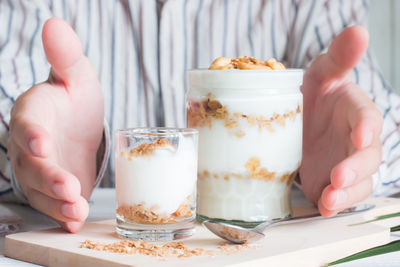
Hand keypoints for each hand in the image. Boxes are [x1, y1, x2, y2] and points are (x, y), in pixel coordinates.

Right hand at [7, 18, 103, 231]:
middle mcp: (32, 146)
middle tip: (69, 188)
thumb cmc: (75, 100)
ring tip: (77, 209)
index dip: (32, 135)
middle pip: (32, 165)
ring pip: (42, 191)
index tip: (41, 143)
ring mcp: (42, 171)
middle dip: (49, 177)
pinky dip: (65, 214)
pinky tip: (77, 220)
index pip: (27, 124)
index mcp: (35, 114)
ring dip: (59, 202)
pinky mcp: (55, 190)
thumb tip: (55, 22)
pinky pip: (55, 205)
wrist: (78, 128)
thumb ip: (67, 57)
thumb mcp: (77, 77)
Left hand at [300, 26, 382, 216]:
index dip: (366, 127)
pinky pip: (340, 196)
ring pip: (358, 182)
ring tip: (329, 200)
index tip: (361, 135)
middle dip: (355, 168)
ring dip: (346, 194)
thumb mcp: (321, 73)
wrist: (297, 122)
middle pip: (367, 156)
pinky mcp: (332, 181)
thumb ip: (339, 57)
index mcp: (354, 110)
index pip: (367, 118)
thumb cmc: (313, 95)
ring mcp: (346, 163)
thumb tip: (359, 29)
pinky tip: (323, 208)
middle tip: (338, 177)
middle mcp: (356, 139)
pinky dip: (333, 203)